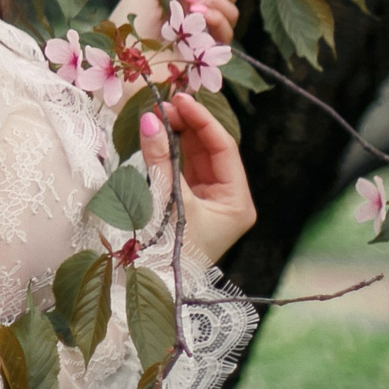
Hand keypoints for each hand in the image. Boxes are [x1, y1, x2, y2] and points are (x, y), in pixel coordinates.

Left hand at [113, 0, 239, 90]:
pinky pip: (227, 32)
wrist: (121, 58)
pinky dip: (215, 18)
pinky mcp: (209, 55)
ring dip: (213, 0)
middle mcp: (199, 13)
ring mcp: (206, 34)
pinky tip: (197, 14)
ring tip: (188, 2)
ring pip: (232, 11)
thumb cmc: (127, 22)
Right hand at [140, 94, 255, 264]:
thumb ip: (159, 158)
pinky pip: (183, 171)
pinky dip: (170, 153)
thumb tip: (150, 119)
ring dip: (177, 136)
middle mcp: (229, 201)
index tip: (180, 100)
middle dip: (188, 126)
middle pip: (211, 152)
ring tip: (158, 115)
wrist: (153, 288)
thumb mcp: (166, 200)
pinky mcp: (191, 206)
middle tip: (163, 105)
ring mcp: (210, 204)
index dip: (202, 121)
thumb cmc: (167, 250)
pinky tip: (158, 135)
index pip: (224, 149)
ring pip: (196, 159)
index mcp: (238, 203)